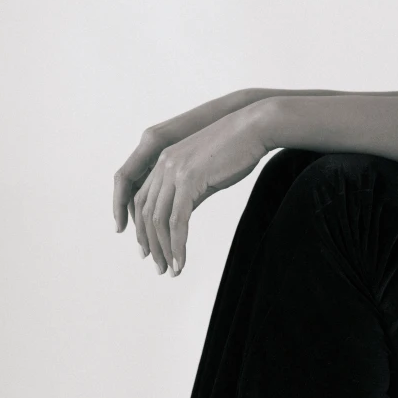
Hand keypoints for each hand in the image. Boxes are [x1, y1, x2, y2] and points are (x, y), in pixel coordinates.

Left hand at [113, 103, 268, 275]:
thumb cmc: (237, 149)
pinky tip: (182, 261)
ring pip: (159, 219)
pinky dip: (177, 244)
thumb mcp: (207, 174)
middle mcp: (163, 164)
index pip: (142, 200)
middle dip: (150, 243)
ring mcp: (174, 170)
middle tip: (159, 267)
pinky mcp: (189, 178)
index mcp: (164, 160)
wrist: (255, 127)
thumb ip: (190, 194)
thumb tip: (181, 220)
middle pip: (146, 212)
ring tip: (171, 269)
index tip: (149, 250)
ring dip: (163, 249)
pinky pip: (177, 220)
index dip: (142, 228)